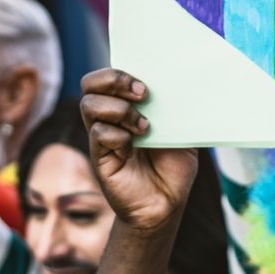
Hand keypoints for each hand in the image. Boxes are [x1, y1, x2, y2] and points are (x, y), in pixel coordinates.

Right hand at [80, 69, 195, 231]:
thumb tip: (185, 83)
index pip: (108, 76)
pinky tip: (134, 145)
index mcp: (127, 104)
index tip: (146, 83)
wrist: (167, 203)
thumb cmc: (173, 166)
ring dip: (119, 109)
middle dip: (114, 80)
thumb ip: (178, 108)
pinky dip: (118, 135)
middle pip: (90, 83)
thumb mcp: (182, 131)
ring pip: (89, 105)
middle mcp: (110, 117)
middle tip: (143, 94)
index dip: (120, 70)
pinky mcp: (100, 157)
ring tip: (144, 126)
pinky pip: (98, 133)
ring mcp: (102, 136)